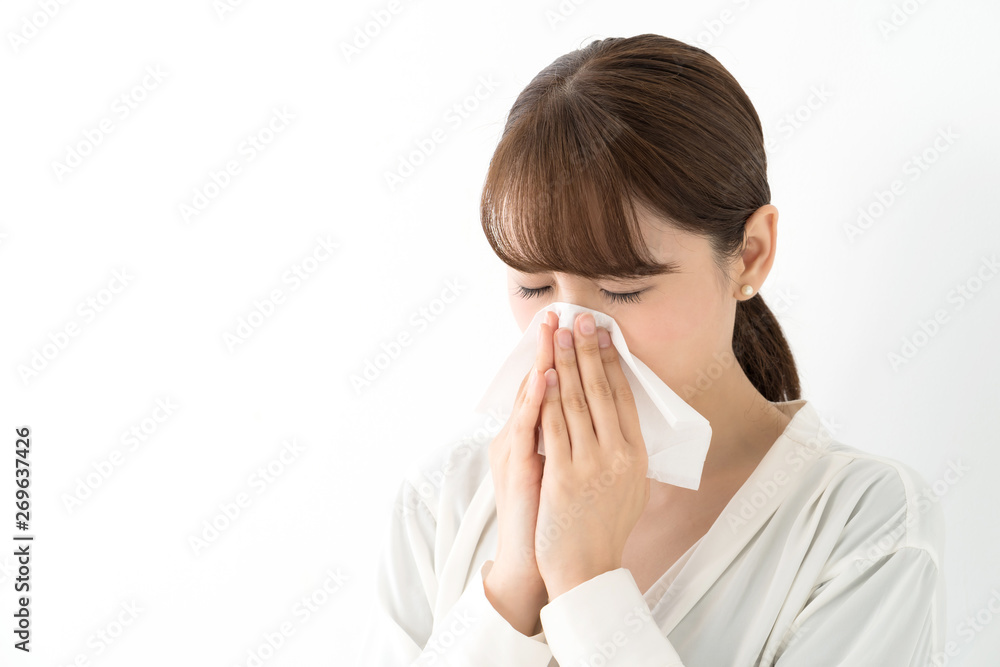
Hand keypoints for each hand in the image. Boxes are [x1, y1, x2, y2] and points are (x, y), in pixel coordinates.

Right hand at [484, 311, 558, 633]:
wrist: (542, 563)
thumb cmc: (557, 519)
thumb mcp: (565, 471)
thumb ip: (571, 441)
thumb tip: (596, 418)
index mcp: (532, 437)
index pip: (550, 387)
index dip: (561, 355)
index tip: (575, 325)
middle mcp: (519, 438)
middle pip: (537, 383)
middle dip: (550, 346)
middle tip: (560, 311)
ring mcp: (515, 451)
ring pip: (530, 398)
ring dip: (541, 361)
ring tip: (552, 330)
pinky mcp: (515, 468)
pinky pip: (527, 429)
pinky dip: (535, 401)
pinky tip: (545, 377)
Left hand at [533, 312, 649, 598]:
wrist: (587, 569)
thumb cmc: (604, 528)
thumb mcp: (630, 487)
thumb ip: (625, 452)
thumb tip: (622, 420)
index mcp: (636, 455)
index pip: (624, 397)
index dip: (613, 362)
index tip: (604, 333)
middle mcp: (619, 455)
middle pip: (601, 391)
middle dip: (588, 350)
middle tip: (580, 317)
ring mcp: (592, 464)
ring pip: (576, 402)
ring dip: (566, 363)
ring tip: (560, 334)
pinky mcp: (565, 475)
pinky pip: (554, 426)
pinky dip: (549, 396)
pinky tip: (544, 373)